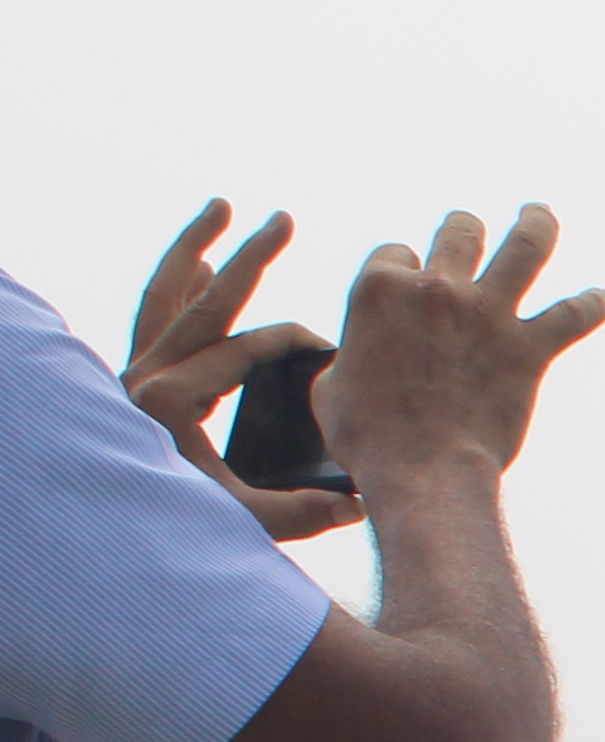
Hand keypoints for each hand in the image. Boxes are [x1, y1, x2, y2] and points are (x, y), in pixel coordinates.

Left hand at [122, 205, 358, 540]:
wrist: (107, 533)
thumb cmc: (177, 526)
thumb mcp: (246, 523)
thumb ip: (303, 514)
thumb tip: (359, 502)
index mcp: (172, 400)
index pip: (244, 351)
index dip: (294, 344)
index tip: (334, 349)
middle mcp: (144, 374)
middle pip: (204, 301)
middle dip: (248, 257)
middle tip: (281, 218)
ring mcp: (132, 370)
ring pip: (165, 292)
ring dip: (194, 246)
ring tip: (221, 208)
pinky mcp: (131, 375)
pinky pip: (153, 311)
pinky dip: (176, 281)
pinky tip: (199, 260)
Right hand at [303, 205, 604, 497]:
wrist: (422, 469)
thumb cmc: (369, 436)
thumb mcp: (330, 384)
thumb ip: (348, 354)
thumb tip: (352, 362)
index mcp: (379, 288)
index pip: (396, 254)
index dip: (403, 271)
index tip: (410, 294)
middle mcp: (436, 289)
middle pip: (459, 233)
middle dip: (464, 230)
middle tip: (471, 231)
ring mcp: (487, 315)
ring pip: (524, 248)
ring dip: (537, 225)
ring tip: (541, 214)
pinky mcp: (529, 349)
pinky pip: (572, 316)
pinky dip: (592, 305)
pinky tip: (603, 298)